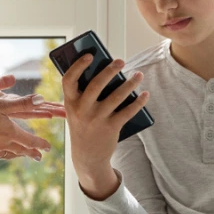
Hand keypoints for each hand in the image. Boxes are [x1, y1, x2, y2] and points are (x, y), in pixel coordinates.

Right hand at [0, 95, 54, 160]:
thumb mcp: (0, 104)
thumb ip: (22, 102)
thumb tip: (42, 99)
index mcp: (10, 133)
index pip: (31, 141)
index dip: (41, 144)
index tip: (48, 148)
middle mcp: (3, 144)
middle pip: (21, 150)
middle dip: (31, 153)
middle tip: (39, 156)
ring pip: (8, 154)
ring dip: (16, 155)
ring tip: (20, 155)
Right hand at [62, 55, 148, 196]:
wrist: (87, 158)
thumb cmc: (83, 127)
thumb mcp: (77, 112)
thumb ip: (85, 95)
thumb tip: (108, 73)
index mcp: (70, 103)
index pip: (69, 80)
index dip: (78, 66)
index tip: (89, 55)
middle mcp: (82, 111)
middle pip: (96, 85)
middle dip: (109, 70)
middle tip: (120, 61)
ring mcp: (96, 120)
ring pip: (116, 97)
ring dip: (129, 84)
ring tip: (138, 75)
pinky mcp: (111, 128)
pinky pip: (128, 111)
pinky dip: (138, 102)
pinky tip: (144, 94)